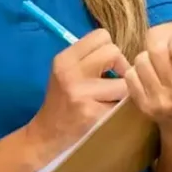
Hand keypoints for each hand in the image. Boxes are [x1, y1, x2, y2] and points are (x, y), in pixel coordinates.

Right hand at [25, 29, 130, 165]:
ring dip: (123, 91)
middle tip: (114, 82)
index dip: (110, 50)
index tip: (108, 66)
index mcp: (64, 59)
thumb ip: (89, 58)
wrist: (47, 136)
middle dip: (121, 67)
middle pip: (114, 52)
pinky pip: (122, 103)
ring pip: (124, 80)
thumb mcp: (67, 72)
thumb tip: (123, 51)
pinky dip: (120, 107)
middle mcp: (70, 73)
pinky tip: (108, 112)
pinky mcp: (92, 114)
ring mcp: (81, 94)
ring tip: (111, 99)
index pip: (101, 36)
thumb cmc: (62, 101)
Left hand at [124, 20, 171, 132]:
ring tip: (159, 64)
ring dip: (148, 58)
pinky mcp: (144, 107)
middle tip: (169, 52)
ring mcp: (160, 102)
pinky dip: (138, 71)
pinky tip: (150, 76)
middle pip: (157, 52)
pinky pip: (131, 76)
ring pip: (141, 61)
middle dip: (162, 46)